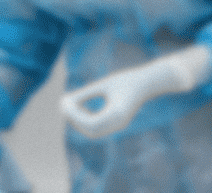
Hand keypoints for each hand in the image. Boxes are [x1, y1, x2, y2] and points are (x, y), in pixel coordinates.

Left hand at [60, 45, 211, 138]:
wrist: (149, 82)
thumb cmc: (128, 79)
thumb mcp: (104, 84)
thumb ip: (86, 93)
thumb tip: (67, 100)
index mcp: (117, 114)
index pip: (91, 123)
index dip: (75, 115)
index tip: (64, 102)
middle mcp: (118, 123)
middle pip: (91, 130)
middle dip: (75, 119)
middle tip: (63, 104)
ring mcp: (119, 124)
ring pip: (94, 131)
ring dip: (79, 120)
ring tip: (68, 104)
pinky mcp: (117, 122)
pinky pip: (98, 126)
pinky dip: (86, 119)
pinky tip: (79, 106)